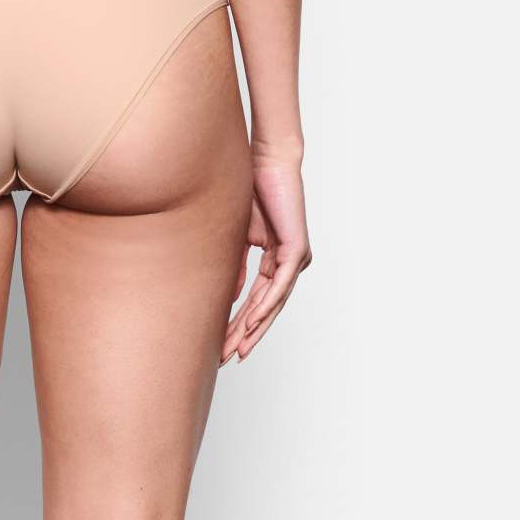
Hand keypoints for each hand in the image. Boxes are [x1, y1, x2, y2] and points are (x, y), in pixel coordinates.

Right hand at [221, 156, 310, 365]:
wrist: (268, 161)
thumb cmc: (253, 190)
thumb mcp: (238, 236)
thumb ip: (235, 265)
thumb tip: (230, 296)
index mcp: (276, 260)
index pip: (257, 300)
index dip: (240, 324)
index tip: (223, 345)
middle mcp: (290, 264)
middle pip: (266, 308)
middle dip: (245, 335)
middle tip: (227, 358)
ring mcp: (295, 258)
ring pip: (275, 302)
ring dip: (255, 328)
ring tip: (238, 349)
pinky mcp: (296, 249)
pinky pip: (280, 284)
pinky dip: (266, 305)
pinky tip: (252, 322)